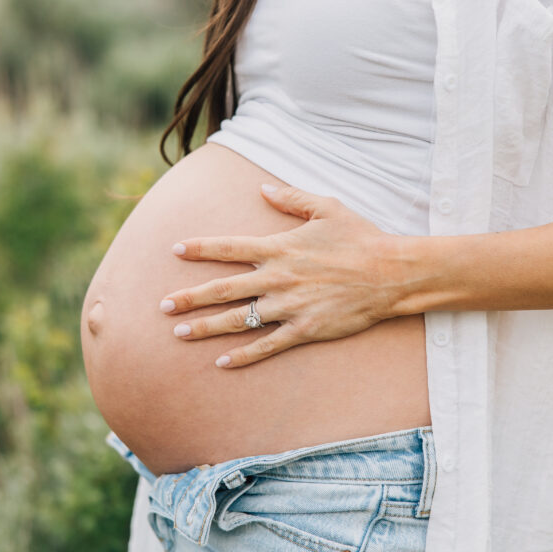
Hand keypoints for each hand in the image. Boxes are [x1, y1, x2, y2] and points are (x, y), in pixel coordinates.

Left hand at [160, 183, 402, 368]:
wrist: (390, 273)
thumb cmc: (360, 238)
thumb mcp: (327, 208)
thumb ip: (291, 198)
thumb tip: (263, 189)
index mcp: (280, 248)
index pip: (229, 248)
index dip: (200, 249)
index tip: (174, 250)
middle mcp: (278, 278)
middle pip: (223, 289)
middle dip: (189, 297)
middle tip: (162, 304)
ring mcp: (289, 307)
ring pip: (237, 320)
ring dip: (205, 327)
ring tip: (179, 333)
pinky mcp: (304, 330)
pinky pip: (266, 345)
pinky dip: (242, 356)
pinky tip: (221, 362)